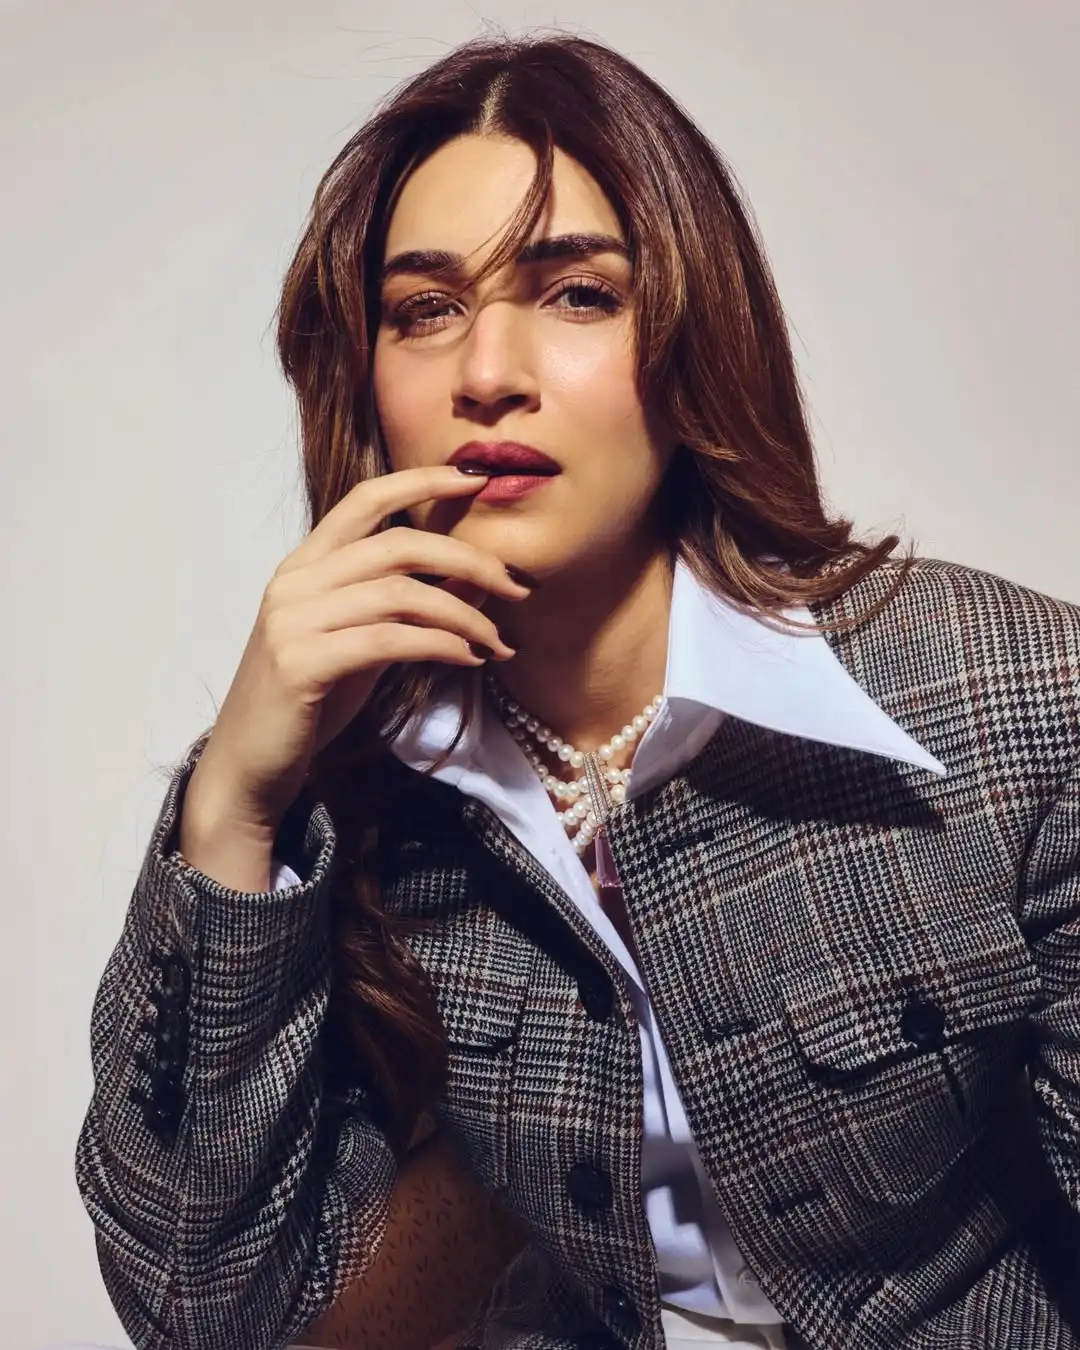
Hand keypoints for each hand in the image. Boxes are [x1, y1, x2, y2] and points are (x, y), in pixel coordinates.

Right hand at [184, 465, 527, 837]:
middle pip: (398, 545)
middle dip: (469, 560)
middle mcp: (294, 582)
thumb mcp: (364, 643)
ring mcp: (292, 620)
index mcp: (304, 565)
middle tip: (517, 586)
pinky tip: (469, 660)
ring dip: (465, 616)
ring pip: (400, 594)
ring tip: (498, 642)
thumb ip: (405, 607)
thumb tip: (476, 579)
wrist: (249, 764)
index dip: (422, 481)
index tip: (477, 480)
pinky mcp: (300, 663)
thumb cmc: (309, 703)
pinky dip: (440, 645)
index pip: (366, 499)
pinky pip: (388, 640)